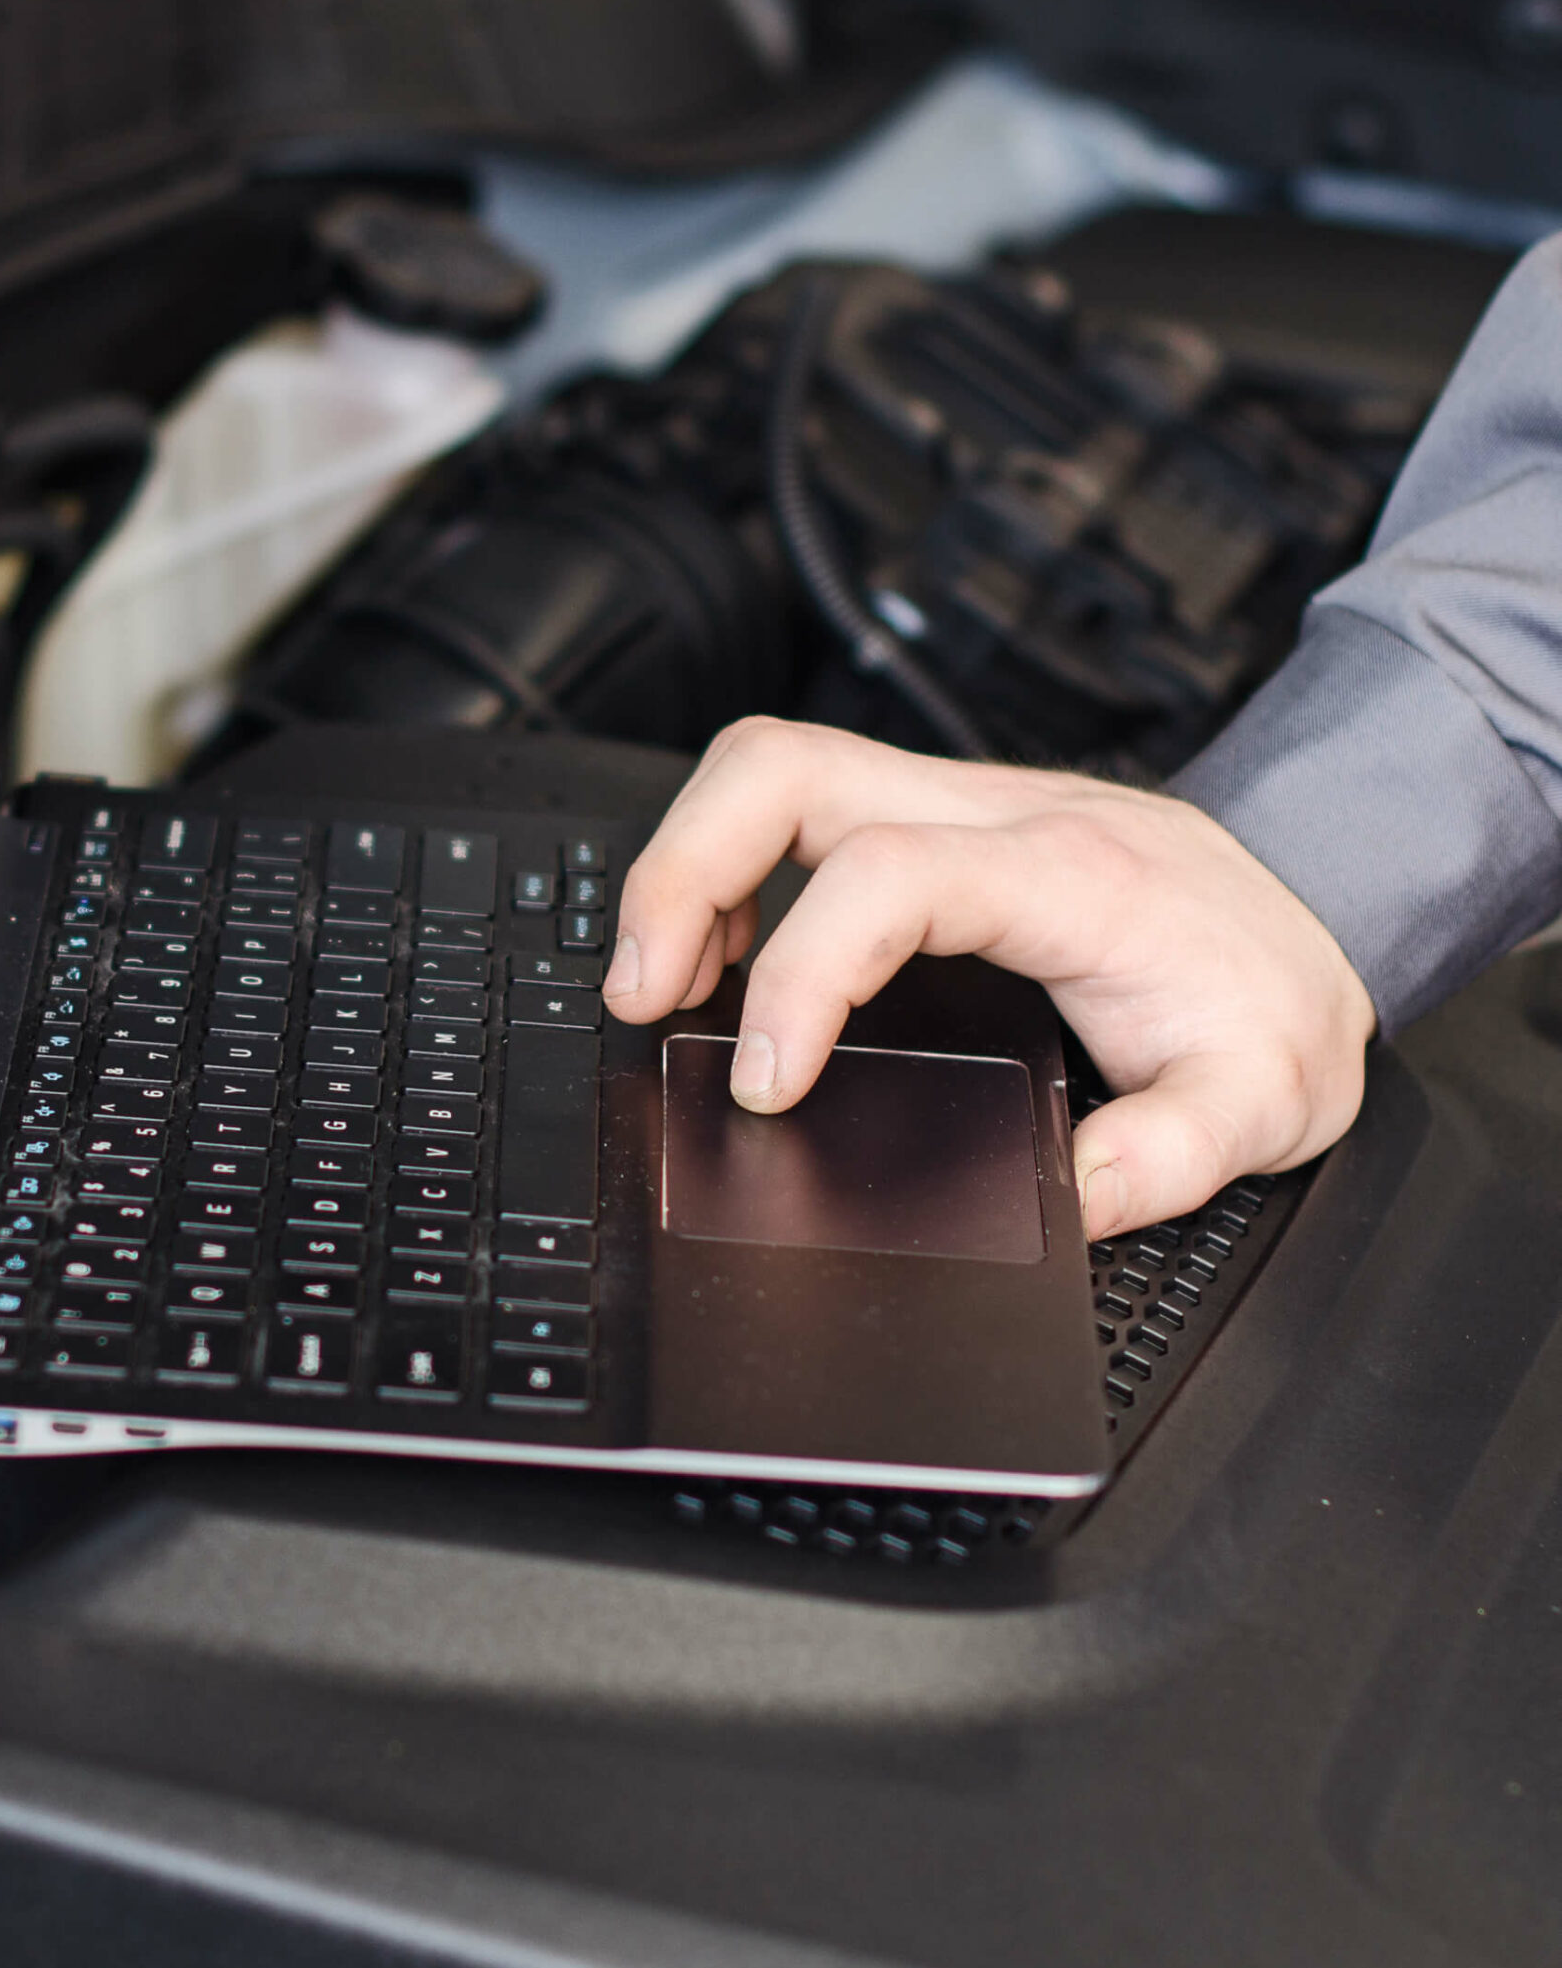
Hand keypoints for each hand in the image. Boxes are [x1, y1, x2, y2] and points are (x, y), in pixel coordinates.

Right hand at [603, 718, 1376, 1239]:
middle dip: (677, 873)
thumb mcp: (1264, 1099)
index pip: (882, 877)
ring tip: (658, 980)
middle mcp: (992, 813)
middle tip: (643, 992)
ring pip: (766, 766)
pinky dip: (725, 869)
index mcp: (1063, 875)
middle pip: (780, 767)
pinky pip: (790, 802)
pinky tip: (722, 956)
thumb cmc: (1274, 988)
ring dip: (683, 863)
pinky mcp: (926, 818)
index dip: (798, 975)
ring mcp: (950, 802)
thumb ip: (1168, 1156)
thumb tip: (1070, 1200)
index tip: (766, 1078)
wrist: (1324, 895)